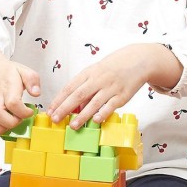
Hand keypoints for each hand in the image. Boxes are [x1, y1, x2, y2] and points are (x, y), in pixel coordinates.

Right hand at [0, 43, 40, 135]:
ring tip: (11, 124)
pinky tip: (0, 127)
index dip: (23, 112)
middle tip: (20, 119)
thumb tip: (36, 93)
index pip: (13, 102)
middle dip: (12, 122)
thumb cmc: (5, 71)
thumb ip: (32, 80)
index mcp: (8, 86)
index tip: (30, 111)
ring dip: (1, 129)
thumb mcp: (23, 70)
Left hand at [47, 44, 181, 128]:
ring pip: (93, 103)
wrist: (136, 61)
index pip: (69, 87)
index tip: (50, 110)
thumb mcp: (95, 73)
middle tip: (55, 119)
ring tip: (72, 126)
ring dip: (82, 115)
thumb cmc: (111, 69)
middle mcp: (98, 80)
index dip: (58, 100)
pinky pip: (111, 106)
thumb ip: (84, 88)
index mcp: (88, 73)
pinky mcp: (122, 95)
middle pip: (78, 95)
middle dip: (65, 108)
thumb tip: (73, 108)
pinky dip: (103, 113)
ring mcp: (110, 88)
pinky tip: (96, 120)